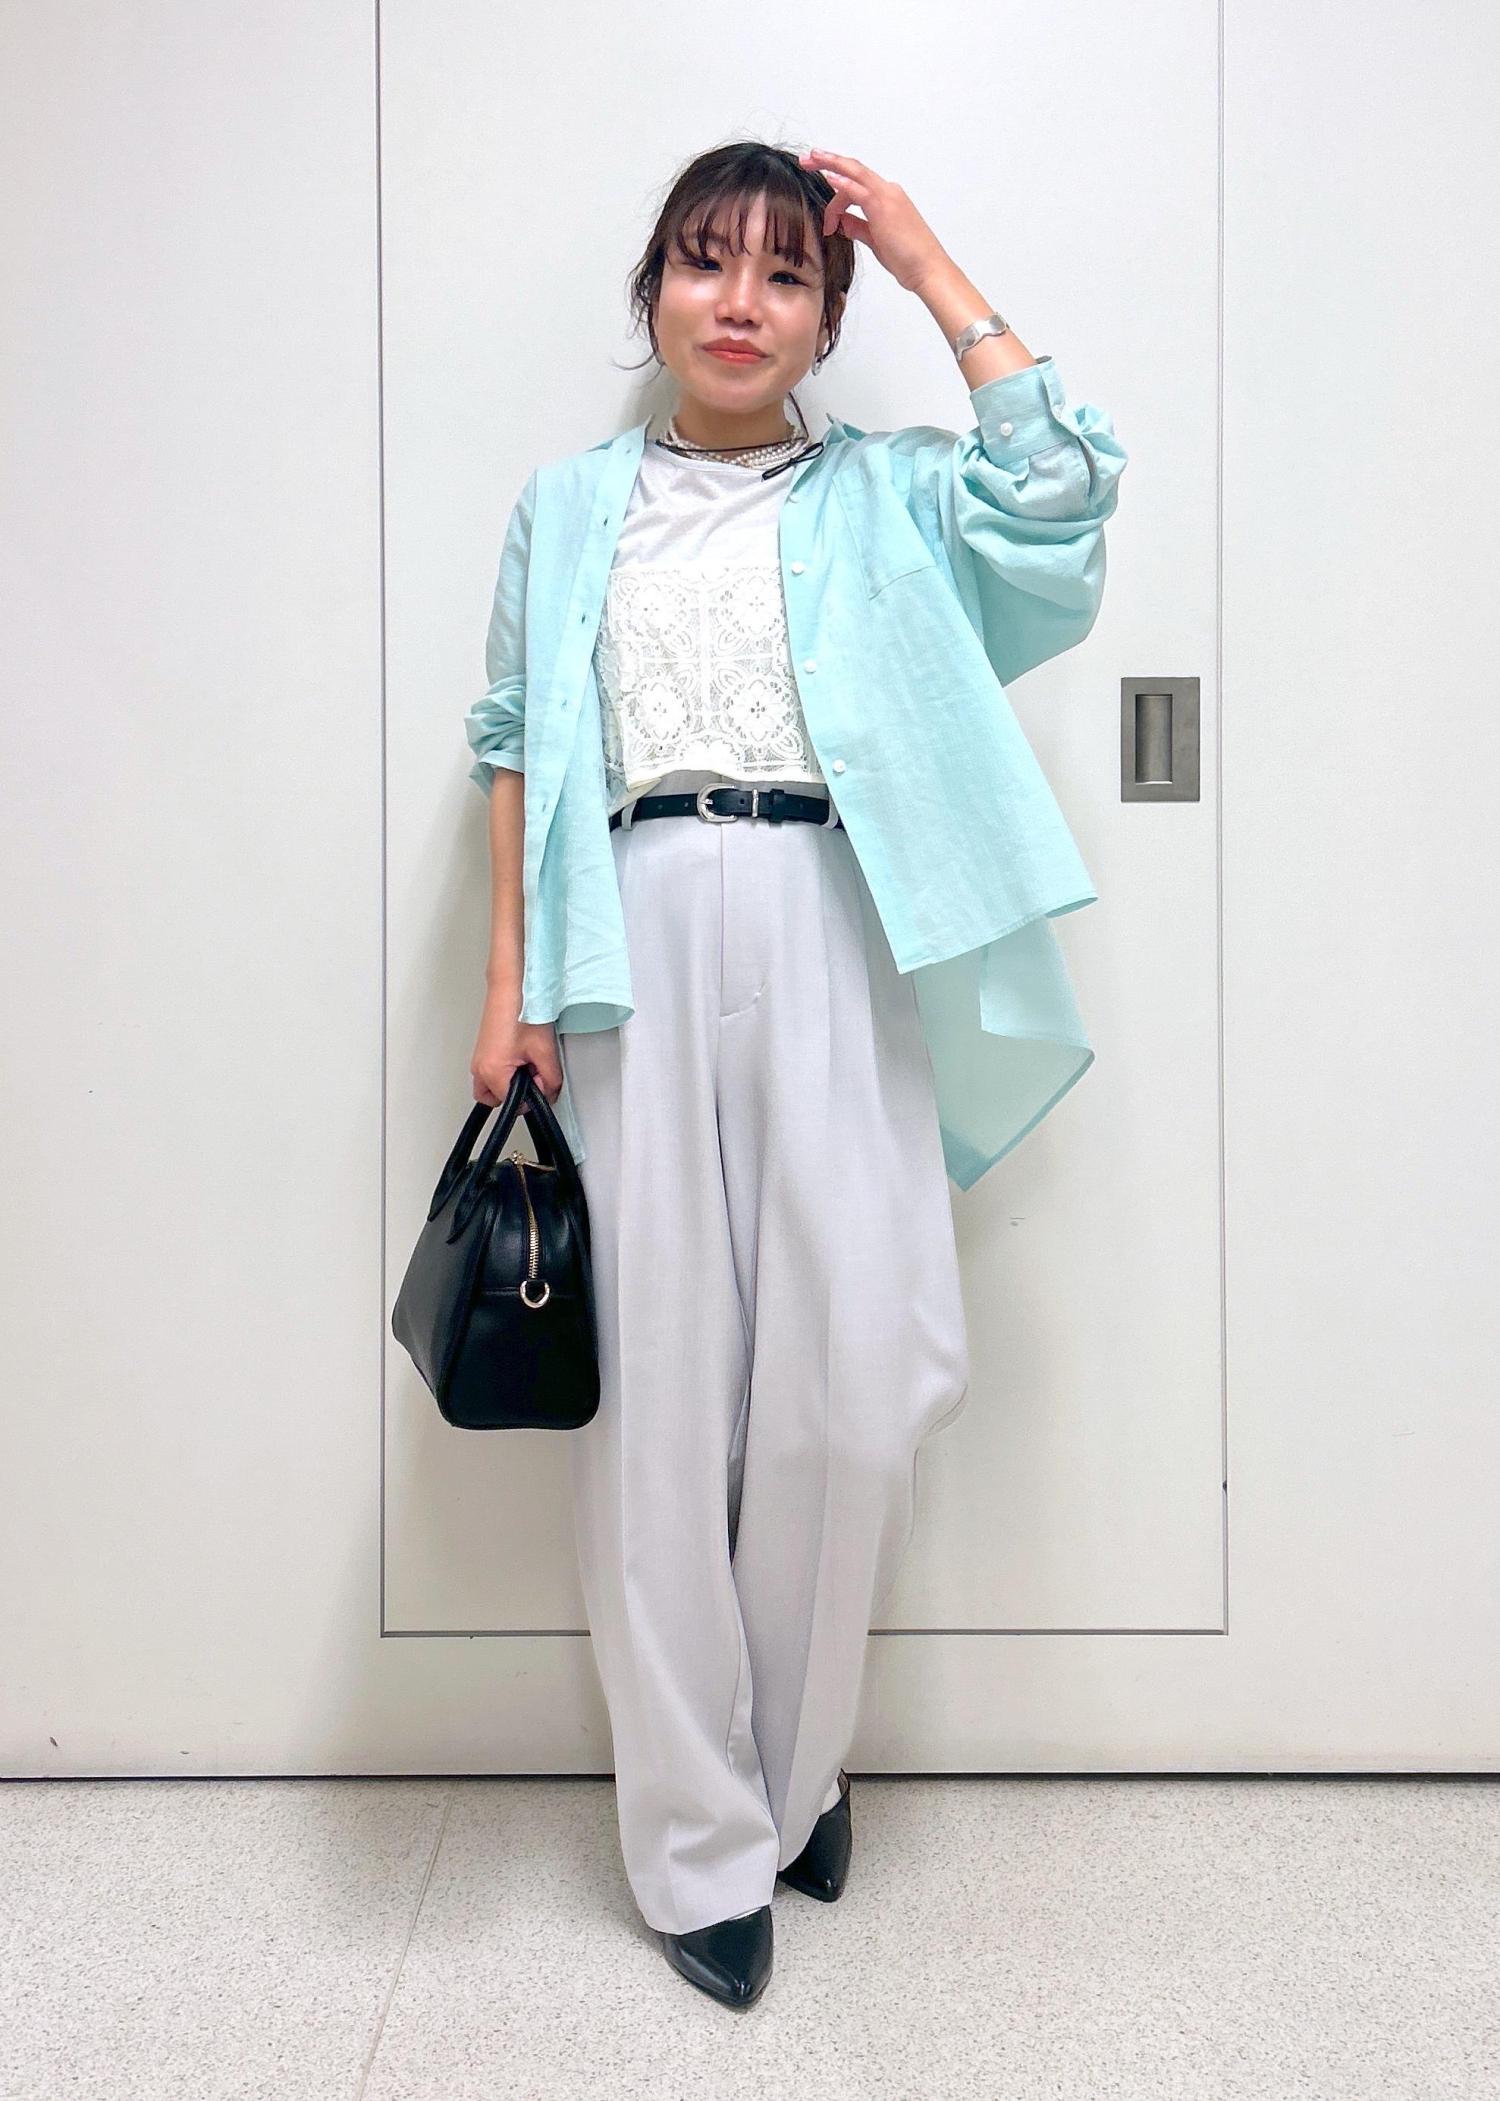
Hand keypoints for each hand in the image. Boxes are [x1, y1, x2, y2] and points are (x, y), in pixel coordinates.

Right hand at [471, 1003, 563, 1109]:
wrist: (512, 986)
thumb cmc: (523, 1010)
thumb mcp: (545, 1051)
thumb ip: (550, 1080)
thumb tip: (549, 1091)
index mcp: (492, 1072)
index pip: (513, 1104)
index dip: (532, 1096)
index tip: (541, 1080)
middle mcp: (479, 1067)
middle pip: (497, 1099)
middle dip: (516, 1093)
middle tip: (532, 1074)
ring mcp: (478, 1058)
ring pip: (492, 1086)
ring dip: (509, 1082)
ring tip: (526, 1062)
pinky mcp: (482, 1049)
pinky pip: (491, 1071)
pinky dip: (505, 1070)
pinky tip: (519, 1054)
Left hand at [798, 148, 948, 292]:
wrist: (928, 269)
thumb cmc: (908, 259)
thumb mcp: (876, 240)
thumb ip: (859, 227)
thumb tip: (842, 222)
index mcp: (888, 198)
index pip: (856, 184)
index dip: (835, 193)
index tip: (825, 216)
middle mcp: (888, 192)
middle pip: (854, 168)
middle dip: (828, 161)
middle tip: (807, 157)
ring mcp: (887, 197)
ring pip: (854, 172)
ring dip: (830, 164)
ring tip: (810, 161)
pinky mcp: (884, 208)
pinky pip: (859, 190)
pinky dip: (843, 182)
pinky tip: (828, 177)